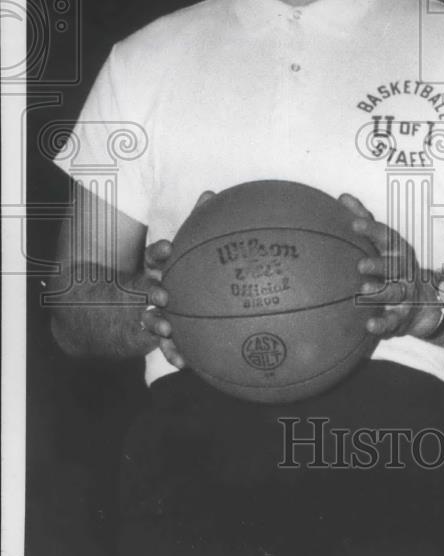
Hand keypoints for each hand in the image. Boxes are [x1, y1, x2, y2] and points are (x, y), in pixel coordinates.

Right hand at [139, 190, 215, 368]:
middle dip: (152, 291)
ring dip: (157, 324)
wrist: (121, 312)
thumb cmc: (166, 274)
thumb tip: (210, 192)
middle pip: (146, 289)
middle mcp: (146, 290)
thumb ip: (195, 224)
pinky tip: (184, 363)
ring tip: (168, 330)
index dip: (159, 253)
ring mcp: (146, 313)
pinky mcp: (151, 337)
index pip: (154, 257)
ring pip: (150, 319)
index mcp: (154, 268)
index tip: (168, 249)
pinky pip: (162, 346)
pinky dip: (172, 354)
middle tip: (165, 296)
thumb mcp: (177, 253)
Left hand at [339, 193, 439, 338]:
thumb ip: (364, 220)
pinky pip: (393, 321)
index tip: (354, 224)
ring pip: (394, 292)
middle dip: (378, 264)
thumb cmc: (393, 266)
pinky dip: (382, 324)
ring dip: (380, 292)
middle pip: (393, 265)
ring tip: (363, 291)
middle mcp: (404, 271)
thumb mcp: (383, 243)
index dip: (371, 230)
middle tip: (360, 265)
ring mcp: (405, 294)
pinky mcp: (402, 317)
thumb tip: (342, 196)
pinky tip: (369, 326)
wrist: (422, 302)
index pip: (386, 237)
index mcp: (397, 251)